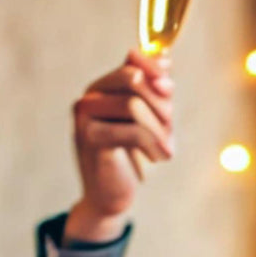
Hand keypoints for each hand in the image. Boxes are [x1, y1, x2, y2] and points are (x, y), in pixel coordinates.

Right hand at [66, 50, 173, 243]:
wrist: (110, 197)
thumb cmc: (131, 157)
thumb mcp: (149, 120)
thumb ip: (154, 90)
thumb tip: (165, 59)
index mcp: (101, 89)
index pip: (131, 63)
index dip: (154, 70)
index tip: (170, 90)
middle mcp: (88, 99)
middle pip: (133, 80)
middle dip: (159, 103)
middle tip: (170, 129)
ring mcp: (85, 119)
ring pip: (133, 105)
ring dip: (159, 128)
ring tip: (167, 149)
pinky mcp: (90, 140)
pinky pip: (132, 131)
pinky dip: (153, 144)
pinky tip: (160, 158)